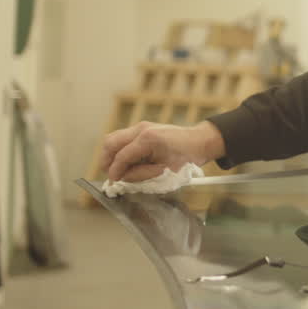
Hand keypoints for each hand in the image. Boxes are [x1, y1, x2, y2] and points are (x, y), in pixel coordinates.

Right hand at [100, 121, 224, 182]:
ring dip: (112, 154)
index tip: (113, 182)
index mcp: (148, 139)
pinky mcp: (143, 128)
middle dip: (106, 161)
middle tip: (111, 175)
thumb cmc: (187, 157)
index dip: (115, 171)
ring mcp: (141, 126)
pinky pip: (123, 138)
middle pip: (110, 142)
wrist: (200, 141)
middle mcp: (142, 129)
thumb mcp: (164, 171)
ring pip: (114, 138)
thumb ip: (140, 175)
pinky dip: (120, 150)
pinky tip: (128, 162)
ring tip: (119, 169)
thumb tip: (122, 177)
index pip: (121, 156)